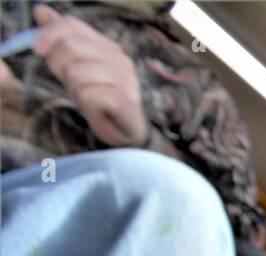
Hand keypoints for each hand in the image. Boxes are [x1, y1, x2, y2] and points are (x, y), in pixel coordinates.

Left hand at [31, 3, 147, 146]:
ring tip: (85, 98)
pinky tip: (96, 111)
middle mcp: (120, 59)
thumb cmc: (98, 98)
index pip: (72, 25)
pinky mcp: (127, 100)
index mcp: (107, 46)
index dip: (49, 34)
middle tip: (68, 83)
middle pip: (70, 46)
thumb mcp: (75, 66)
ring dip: (74, 89)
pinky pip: (89, 95)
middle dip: (58, 66)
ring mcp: (126, 79)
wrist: (126, 132)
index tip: (38, 50)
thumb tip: (40, 10)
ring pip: (76, 73)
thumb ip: (60, 39)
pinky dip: (86, 105)